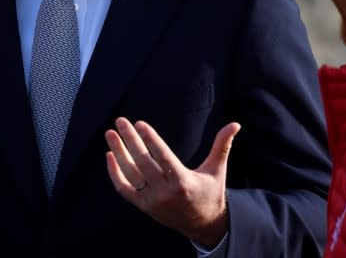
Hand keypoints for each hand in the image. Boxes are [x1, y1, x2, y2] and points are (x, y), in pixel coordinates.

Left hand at [105, 118, 240, 247]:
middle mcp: (165, 192)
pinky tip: (110, 155)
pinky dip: (114, 173)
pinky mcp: (144, 206)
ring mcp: (152, 201)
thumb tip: (236, 124)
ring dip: (118, 153)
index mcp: (183, 181)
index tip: (140, 123)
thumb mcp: (217, 169)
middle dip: (130, 140)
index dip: (150, 139)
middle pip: (142, 162)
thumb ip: (222, 145)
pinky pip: (124, 189)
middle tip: (120, 121)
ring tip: (110, 134)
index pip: (162, 157)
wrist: (203, 224)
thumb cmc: (211, 192)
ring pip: (130, 174)